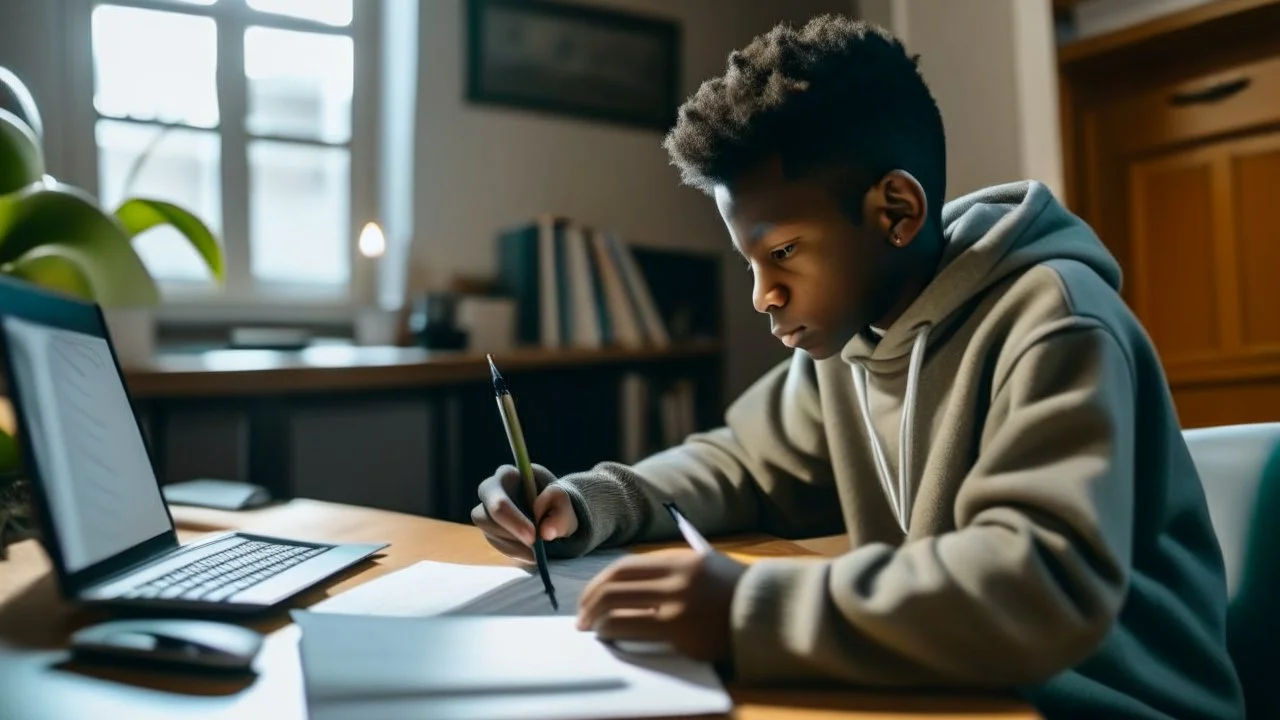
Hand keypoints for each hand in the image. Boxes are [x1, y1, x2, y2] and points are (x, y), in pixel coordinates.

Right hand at [471, 463, 577, 561]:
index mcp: (507, 476)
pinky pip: (496, 545)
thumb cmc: (556, 502)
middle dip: (509, 534)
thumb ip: (561, 512)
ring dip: (513, 545)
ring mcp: (487, 513)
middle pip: (482, 516)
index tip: (533, 534)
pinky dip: (515, 552)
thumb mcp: (565, 503)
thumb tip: (546, 532)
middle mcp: (491, 493)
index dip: (511, 517)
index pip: (497, 495)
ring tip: (537, 549)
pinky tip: (531, 552)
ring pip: (488, 533)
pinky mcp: (491, 531)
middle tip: (534, 546)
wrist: (555, 513)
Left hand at [576, 550, 747, 661]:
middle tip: (582, 615)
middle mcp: (677, 576)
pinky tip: (609, 635)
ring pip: (618, 605)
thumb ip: (673, 571)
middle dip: (591, 600)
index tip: (590, 594)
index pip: (626, 566)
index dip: (600, 581)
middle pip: (616, 584)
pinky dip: (614, 631)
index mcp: (681, 559)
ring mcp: (678, 603)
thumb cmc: (736, 594)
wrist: (770, 615)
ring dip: (597, 618)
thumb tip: (629, 586)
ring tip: (591, 627)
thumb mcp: (707, 568)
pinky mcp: (680, 629)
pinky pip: (634, 627)